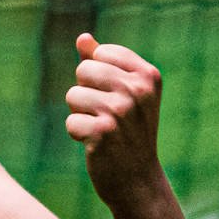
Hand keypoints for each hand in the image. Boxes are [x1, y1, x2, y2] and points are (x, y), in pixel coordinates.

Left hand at [66, 33, 165, 211]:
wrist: (138, 180)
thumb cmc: (129, 132)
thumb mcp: (124, 94)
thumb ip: (103, 64)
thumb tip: (83, 37)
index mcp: (148, 75)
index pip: (100, 53)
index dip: (97, 75)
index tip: (115, 97)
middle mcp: (138, 90)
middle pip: (83, 70)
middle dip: (86, 93)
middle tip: (107, 116)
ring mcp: (121, 111)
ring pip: (73, 95)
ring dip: (81, 115)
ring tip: (103, 130)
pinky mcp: (103, 133)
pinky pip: (70, 121)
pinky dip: (78, 134)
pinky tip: (96, 145)